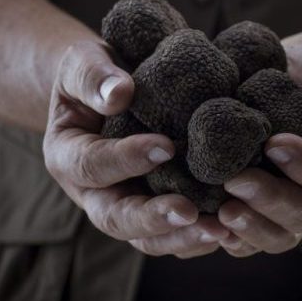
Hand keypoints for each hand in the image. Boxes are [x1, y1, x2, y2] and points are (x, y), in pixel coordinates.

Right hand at [43, 41, 228, 257]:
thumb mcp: (83, 61)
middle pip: (115, 218)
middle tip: (189, 212)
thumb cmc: (96, 73)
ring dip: (182, 238)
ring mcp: (125, 206)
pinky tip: (234, 230)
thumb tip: (119, 94)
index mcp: (67, 156)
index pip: (92, 165)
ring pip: (147, 239)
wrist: (111, 92)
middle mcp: (92, 192)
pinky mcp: (155, 212)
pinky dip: (201, 237)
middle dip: (152, 219)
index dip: (126, 159)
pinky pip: (175, 235)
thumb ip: (93, 76)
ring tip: (220, 232)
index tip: (165, 147)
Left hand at [218, 29, 301, 256]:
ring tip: (222, 211)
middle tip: (236, 180)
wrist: (299, 74)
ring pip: (277, 234)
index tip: (275, 143)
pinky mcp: (256, 204)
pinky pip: (248, 235)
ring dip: (250, 226)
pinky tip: (206, 222)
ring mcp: (286, 202)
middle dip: (270, 200)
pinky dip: (230, 235)